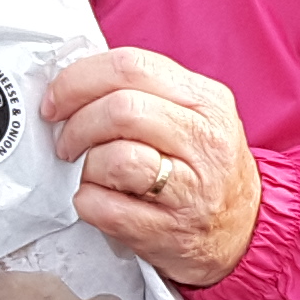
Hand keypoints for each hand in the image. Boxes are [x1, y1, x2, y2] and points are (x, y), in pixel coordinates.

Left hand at [45, 48, 264, 287]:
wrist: (244, 233)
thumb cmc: (203, 169)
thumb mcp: (193, 116)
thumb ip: (143, 92)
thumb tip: (72, 82)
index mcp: (206, 100)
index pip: (131, 66)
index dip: (79, 79)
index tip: (55, 100)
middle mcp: (205, 140)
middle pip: (121, 110)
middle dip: (76, 124)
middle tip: (66, 143)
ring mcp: (191, 189)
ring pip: (116, 158)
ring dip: (86, 166)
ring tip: (90, 174)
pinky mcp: (169, 232)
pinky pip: (107, 208)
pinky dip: (88, 202)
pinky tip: (97, 201)